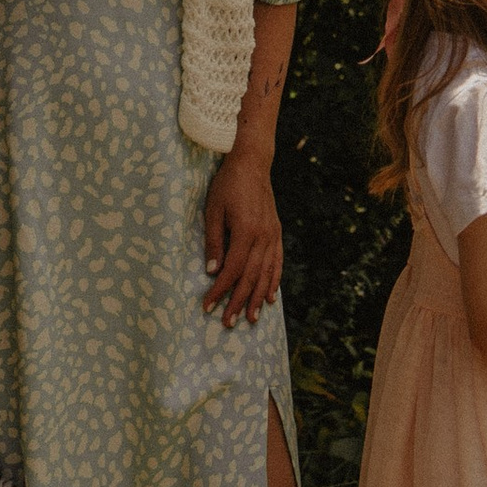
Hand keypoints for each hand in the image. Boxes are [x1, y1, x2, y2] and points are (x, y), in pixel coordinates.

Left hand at [203, 143, 283, 324]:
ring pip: (266, 274)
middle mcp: (263, 237)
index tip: (208, 306)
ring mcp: (273, 235)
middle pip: (250, 277)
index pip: (232, 270)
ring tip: (250, 318)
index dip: (220, 290)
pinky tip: (269, 296)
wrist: (252, 163)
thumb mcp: (213, 210)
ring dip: (257, 298)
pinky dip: (274, 281)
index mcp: (246, 232)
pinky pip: (277, 262)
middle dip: (238, 302)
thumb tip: (211, 272)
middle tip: (228, 323)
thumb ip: (214, 242)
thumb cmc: (227, 185)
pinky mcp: (276, 232)